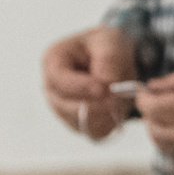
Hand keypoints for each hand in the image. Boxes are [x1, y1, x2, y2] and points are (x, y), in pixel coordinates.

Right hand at [43, 25, 135, 139]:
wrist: (114, 57)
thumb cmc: (106, 44)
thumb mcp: (110, 42)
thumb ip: (108, 63)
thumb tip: (107, 90)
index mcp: (53, 61)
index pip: (59, 80)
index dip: (81, 87)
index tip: (104, 89)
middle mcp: (51, 88)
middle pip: (67, 107)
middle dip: (97, 104)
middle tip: (120, 97)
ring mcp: (62, 109)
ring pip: (82, 122)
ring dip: (106, 113)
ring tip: (122, 96)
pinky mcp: (78, 124)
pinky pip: (94, 132)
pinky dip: (110, 122)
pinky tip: (118, 106)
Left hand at [136, 66, 173, 158]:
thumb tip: (150, 87)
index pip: (155, 108)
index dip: (142, 100)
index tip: (140, 94)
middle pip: (156, 129)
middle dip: (147, 116)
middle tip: (148, 105)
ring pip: (163, 144)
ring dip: (155, 129)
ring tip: (159, 117)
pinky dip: (169, 141)